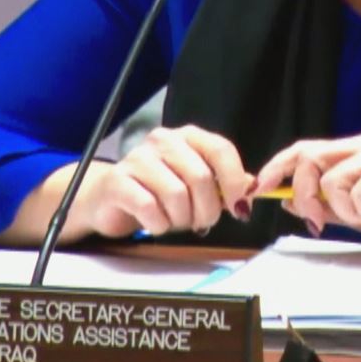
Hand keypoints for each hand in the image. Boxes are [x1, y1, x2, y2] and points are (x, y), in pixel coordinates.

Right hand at [72, 124, 254, 238]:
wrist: (109, 199)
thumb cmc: (157, 192)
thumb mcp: (194, 184)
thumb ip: (223, 182)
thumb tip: (251, 187)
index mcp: (187, 137)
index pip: (221, 149)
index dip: (234, 180)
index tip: (239, 206)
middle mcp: (163, 141)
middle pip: (201, 176)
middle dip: (208, 209)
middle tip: (202, 222)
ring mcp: (138, 158)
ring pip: (176, 194)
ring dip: (182, 219)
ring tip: (176, 222)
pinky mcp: (118, 181)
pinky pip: (149, 207)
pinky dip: (159, 224)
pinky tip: (156, 224)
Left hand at [254, 133, 360, 260]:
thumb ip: (330, 206)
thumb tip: (289, 201)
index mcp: (356, 153)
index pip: (303, 149)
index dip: (276, 167)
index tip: (256, 190)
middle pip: (309, 157)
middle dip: (305, 195)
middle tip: (320, 222)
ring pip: (333, 180)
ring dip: (348, 211)